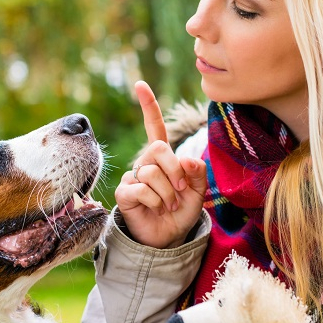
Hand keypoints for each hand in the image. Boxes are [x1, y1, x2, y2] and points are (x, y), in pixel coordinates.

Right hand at [114, 81, 206, 247]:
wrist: (167, 238)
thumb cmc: (180, 212)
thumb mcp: (197, 192)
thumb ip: (197, 174)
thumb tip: (189, 160)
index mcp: (163, 158)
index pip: (155, 128)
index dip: (148, 107)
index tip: (140, 85)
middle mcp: (145, 163)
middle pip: (158, 148)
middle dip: (174, 170)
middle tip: (180, 190)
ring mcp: (133, 177)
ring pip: (151, 172)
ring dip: (167, 193)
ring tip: (168, 206)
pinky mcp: (124, 193)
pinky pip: (141, 189)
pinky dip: (155, 202)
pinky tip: (155, 209)